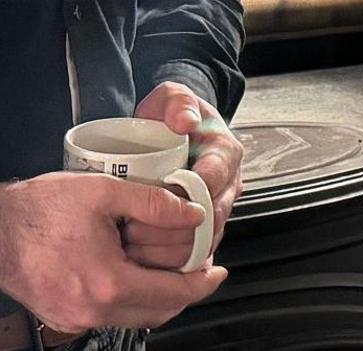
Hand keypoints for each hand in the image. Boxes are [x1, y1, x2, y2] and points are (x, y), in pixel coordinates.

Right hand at [0, 172, 225, 334]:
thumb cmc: (40, 207)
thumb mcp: (102, 192)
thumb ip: (153, 203)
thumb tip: (193, 215)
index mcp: (109, 283)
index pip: (173, 294)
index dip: (202, 283)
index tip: (218, 270)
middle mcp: (94, 311)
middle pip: (158, 313)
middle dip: (184, 293)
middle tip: (198, 268)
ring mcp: (76, 319)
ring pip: (135, 318)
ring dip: (157, 298)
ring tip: (169, 269)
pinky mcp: (63, 317)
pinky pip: (110, 317)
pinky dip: (130, 301)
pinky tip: (133, 275)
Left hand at [126, 81, 242, 270]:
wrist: (171, 133)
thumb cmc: (171, 117)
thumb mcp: (172, 98)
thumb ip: (179, 102)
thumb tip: (185, 122)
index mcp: (226, 154)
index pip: (216, 178)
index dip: (189, 192)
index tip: (156, 198)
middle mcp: (228, 185)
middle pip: (212, 218)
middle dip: (174, 228)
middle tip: (135, 227)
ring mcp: (217, 210)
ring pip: (204, 242)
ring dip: (169, 249)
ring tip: (133, 245)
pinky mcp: (203, 230)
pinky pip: (195, 255)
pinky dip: (171, 263)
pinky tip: (144, 263)